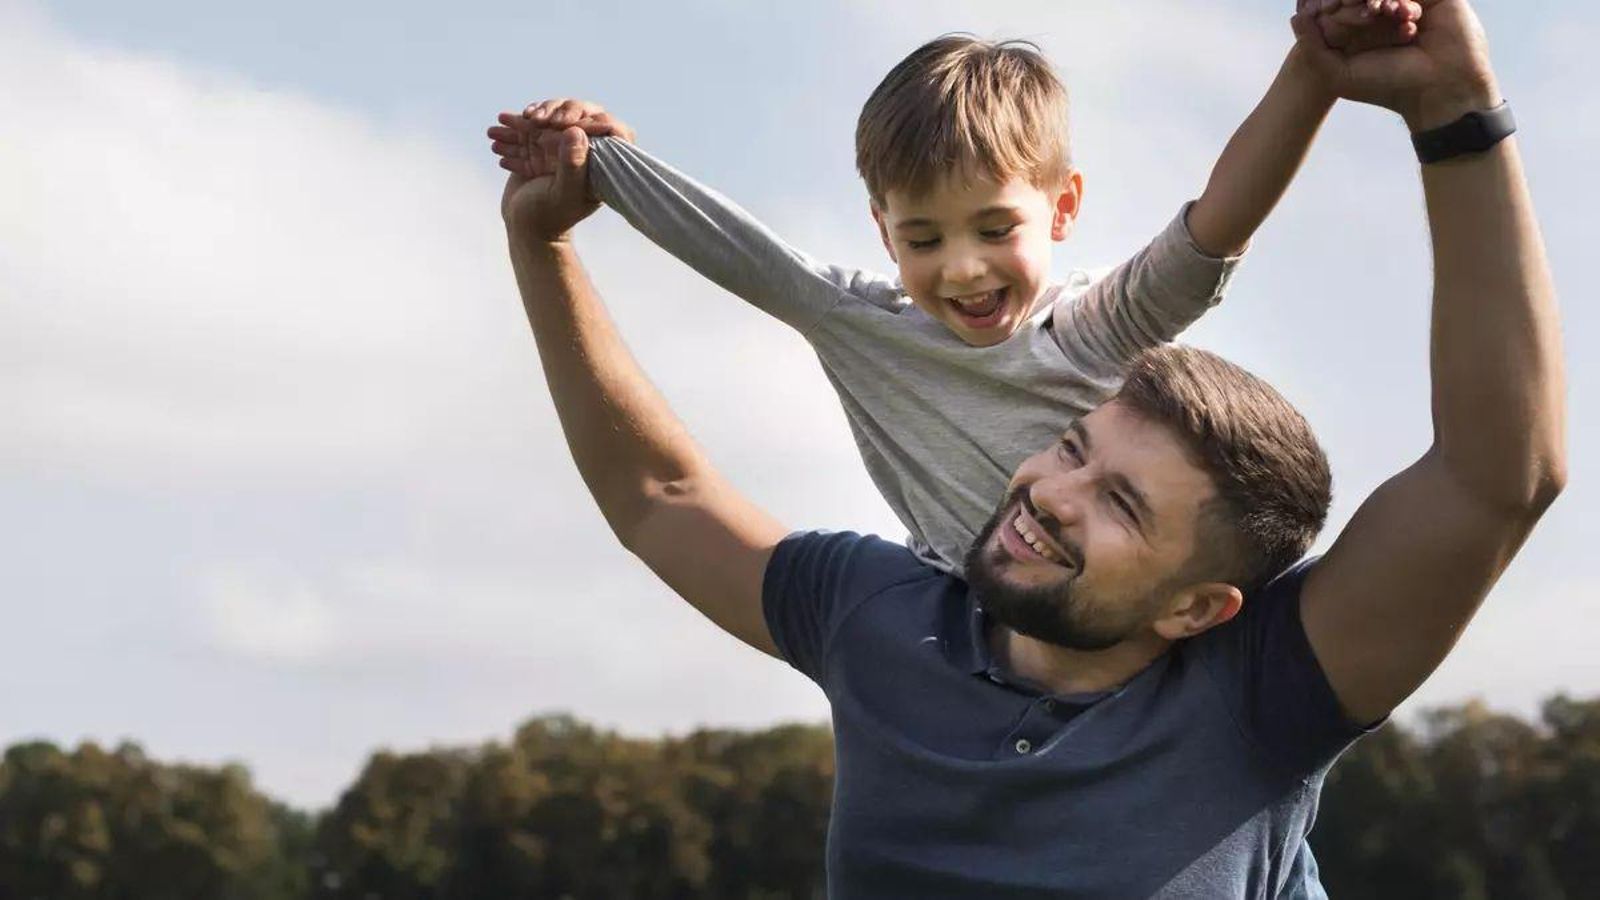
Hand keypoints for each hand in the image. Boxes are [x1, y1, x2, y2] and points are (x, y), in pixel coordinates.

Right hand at [489, 99, 635, 240]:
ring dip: (518, 124)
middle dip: (547, 113)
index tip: (560, 123)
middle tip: (529, 121)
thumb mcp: (562, 193)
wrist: (526, 231)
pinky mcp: (537, 153)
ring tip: (496, 132)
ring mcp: (557, 151)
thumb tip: (576, 131)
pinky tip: (494, 135)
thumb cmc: (549, 217)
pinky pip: (525, 134)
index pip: (604, 127)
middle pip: (570, 117)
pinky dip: (509, 133)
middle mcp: (580, 152)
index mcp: (597, 162)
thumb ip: (572, 165)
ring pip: (542, 123)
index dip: (585, 117)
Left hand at [1292, 0, 1499, 129]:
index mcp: (1358, 30)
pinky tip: (1403, 14)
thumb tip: (1295, 16)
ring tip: (1376, 12)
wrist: (1440, 89)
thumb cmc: (1389, 86)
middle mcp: (1381, 15)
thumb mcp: (1339, 73)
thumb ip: (1313, 47)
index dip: (1327, 5)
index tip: (1323, 10)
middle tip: (1349, 8)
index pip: (1335, 6)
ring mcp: (1406, 2)